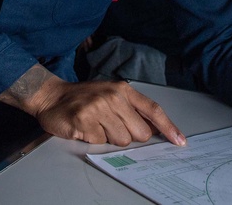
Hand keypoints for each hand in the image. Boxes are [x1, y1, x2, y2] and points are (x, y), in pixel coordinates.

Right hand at [29, 78, 185, 146]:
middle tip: (111, 125)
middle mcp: (112, 97)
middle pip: (140, 133)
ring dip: (109, 138)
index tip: (179, 141)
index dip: (168, 127)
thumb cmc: (85, 98)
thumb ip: (133, 110)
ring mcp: (98, 108)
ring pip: (121, 140)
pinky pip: (100, 142)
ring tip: (96, 124)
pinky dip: (93, 139)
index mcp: (123, 90)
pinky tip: (85, 127)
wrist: (52, 96)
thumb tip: (156, 130)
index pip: (153, 110)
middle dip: (129, 135)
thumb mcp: (111, 95)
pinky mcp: (83, 121)